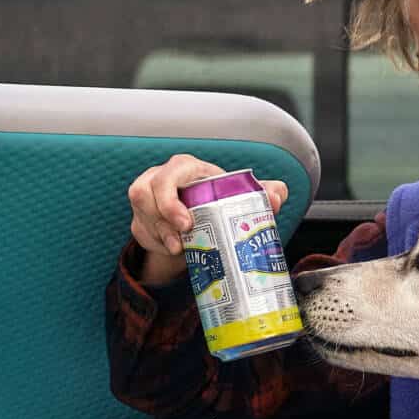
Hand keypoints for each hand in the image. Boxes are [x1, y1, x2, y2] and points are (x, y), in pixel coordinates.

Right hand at [126, 154, 288, 287]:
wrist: (199, 219)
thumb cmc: (217, 201)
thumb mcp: (238, 197)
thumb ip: (261, 193)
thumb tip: (278, 194)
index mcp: (186, 169)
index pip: (171, 173)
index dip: (171, 198)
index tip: (186, 224)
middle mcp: (161, 178)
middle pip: (144, 193)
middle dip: (161, 219)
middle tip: (180, 243)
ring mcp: (147, 198)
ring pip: (141, 214)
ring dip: (159, 234)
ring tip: (178, 249)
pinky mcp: (140, 218)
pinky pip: (141, 231)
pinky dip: (156, 244)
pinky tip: (172, 249)